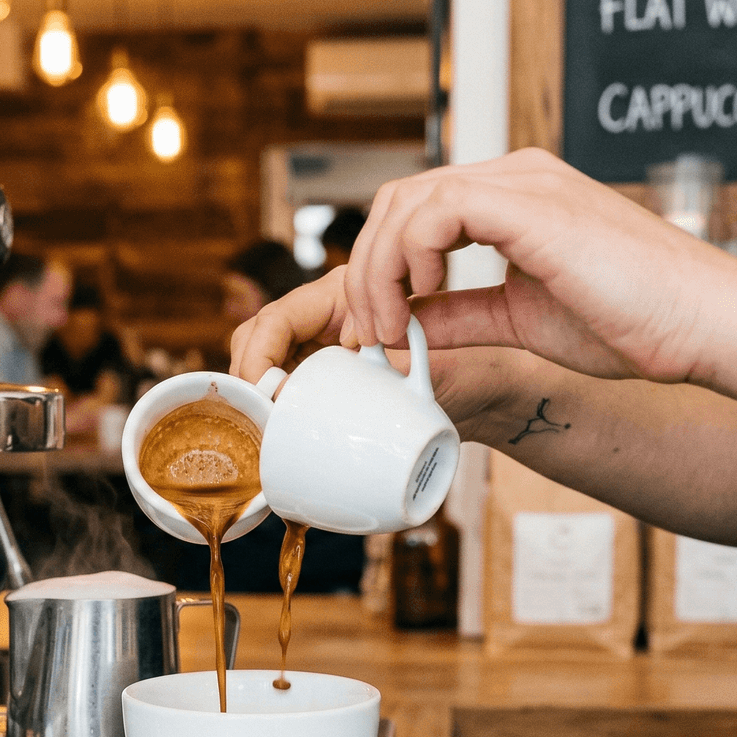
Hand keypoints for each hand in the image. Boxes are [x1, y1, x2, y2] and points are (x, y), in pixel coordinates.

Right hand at [229, 275, 541, 431]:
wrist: (491, 396)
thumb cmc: (473, 369)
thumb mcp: (428, 368)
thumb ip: (382, 372)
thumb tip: (316, 393)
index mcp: (345, 295)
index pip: (276, 318)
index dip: (257, 356)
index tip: (265, 395)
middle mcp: (326, 319)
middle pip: (258, 339)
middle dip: (245, 377)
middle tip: (257, 421)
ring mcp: (323, 350)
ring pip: (265, 365)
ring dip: (254, 398)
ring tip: (264, 434)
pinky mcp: (326, 380)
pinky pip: (285, 389)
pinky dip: (272, 412)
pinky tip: (275, 442)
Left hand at [328, 147, 736, 386]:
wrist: (705, 324)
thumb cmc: (638, 323)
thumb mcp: (522, 319)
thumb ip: (463, 314)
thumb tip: (408, 327)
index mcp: (519, 198)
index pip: (419, 208)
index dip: (382, 265)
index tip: (376, 326)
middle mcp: (518, 176)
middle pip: (401, 197)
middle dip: (368, 267)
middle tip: (369, 330)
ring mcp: (526, 183)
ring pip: (408, 199)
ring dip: (379, 268)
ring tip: (389, 326)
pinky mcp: (532, 204)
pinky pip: (436, 211)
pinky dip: (408, 257)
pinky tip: (422, 299)